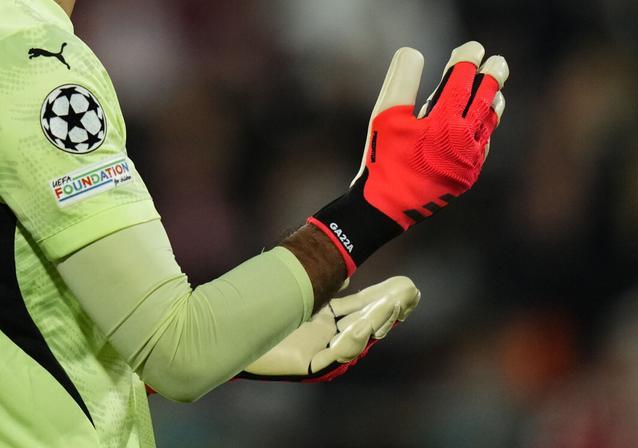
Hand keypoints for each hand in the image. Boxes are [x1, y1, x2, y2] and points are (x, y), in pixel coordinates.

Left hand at [238, 276, 420, 381]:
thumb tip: (345, 273)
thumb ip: (325, 280)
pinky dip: (350, 341)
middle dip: (390, 309)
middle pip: (369, 323)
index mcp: (328, 317)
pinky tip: (361, 325)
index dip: (386, 298)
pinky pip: (336, 356)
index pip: (364, 307)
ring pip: (358, 340)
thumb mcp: (301, 285)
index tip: (407, 286)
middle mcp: (328, 336)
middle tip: (409, 293)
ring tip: (391, 304)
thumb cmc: (260, 302)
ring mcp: (321, 353)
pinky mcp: (309, 365)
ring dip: (376, 320)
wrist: (227, 326)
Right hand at [309, 42, 507, 272]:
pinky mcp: (467, 177)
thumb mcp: (385, 114)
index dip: (468, 60)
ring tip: (496, 90)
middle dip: (493, 77)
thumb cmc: (382, 157)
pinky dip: (486, 129)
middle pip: (485, 100)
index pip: (462, 82)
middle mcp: (464, 141)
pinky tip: (483, 123)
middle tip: (498, 62)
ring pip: (489, 124)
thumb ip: (401, 80)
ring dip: (493, 103)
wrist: (386, 206)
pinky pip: (484, 147)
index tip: (473, 47)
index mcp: (443, 123)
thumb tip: (413, 51)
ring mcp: (469, 162)